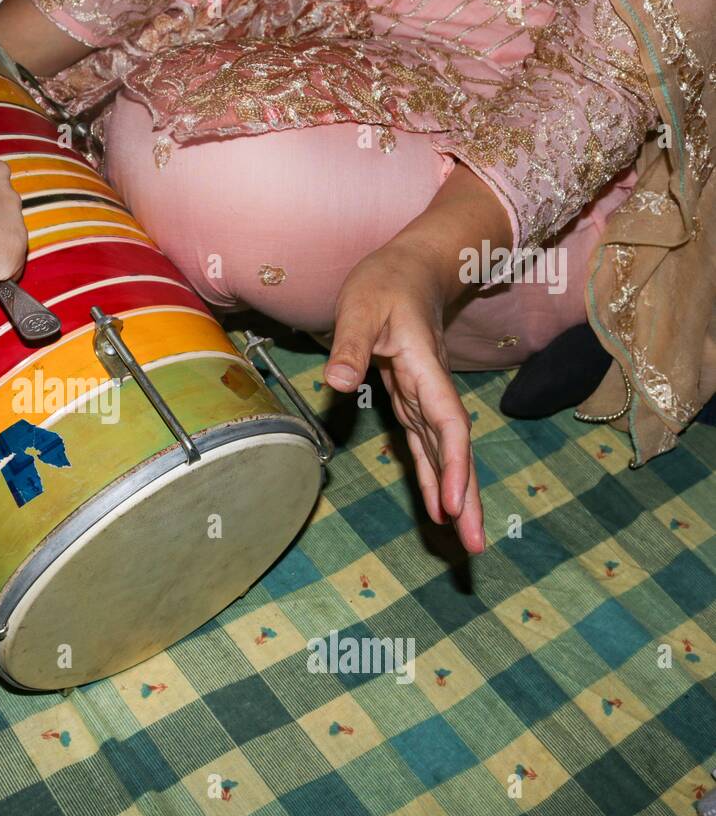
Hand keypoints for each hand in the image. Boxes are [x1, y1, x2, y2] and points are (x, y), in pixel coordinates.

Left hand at [325, 245, 485, 554]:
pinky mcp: (414, 402)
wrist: (409, 267)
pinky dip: (435, 476)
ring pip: (445, 454)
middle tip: (474, 548)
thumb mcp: (360, 308)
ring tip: (466, 543)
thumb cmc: (385, 283)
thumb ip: (351, 346)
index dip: (452, 466)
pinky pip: (429, 446)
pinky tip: (440, 508)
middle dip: (465, 499)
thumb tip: (339, 381)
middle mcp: (432, 392)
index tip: (454, 505)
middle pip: (454, 452)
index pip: (446, 425)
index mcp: (425, 371)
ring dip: (455, 496)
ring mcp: (425, 399)